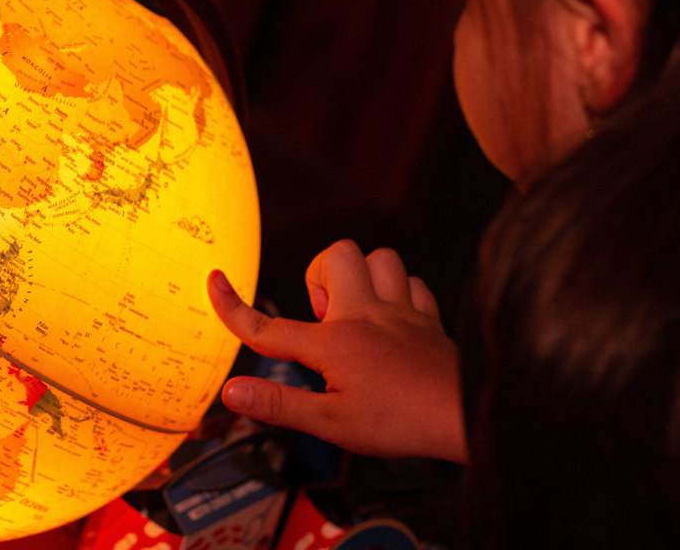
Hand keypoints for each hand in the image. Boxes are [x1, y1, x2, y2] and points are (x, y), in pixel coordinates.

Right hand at [208, 239, 466, 461]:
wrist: (464, 417)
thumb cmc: (400, 423)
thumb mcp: (330, 424)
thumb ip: (278, 404)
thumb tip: (232, 391)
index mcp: (334, 344)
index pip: (270, 328)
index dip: (234, 307)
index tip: (215, 282)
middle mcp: (366, 316)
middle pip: (337, 255)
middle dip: (318, 275)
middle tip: (321, 316)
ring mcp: (401, 313)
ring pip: (380, 259)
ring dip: (362, 277)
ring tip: (355, 312)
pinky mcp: (429, 319)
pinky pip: (413, 283)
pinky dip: (399, 293)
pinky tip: (392, 319)